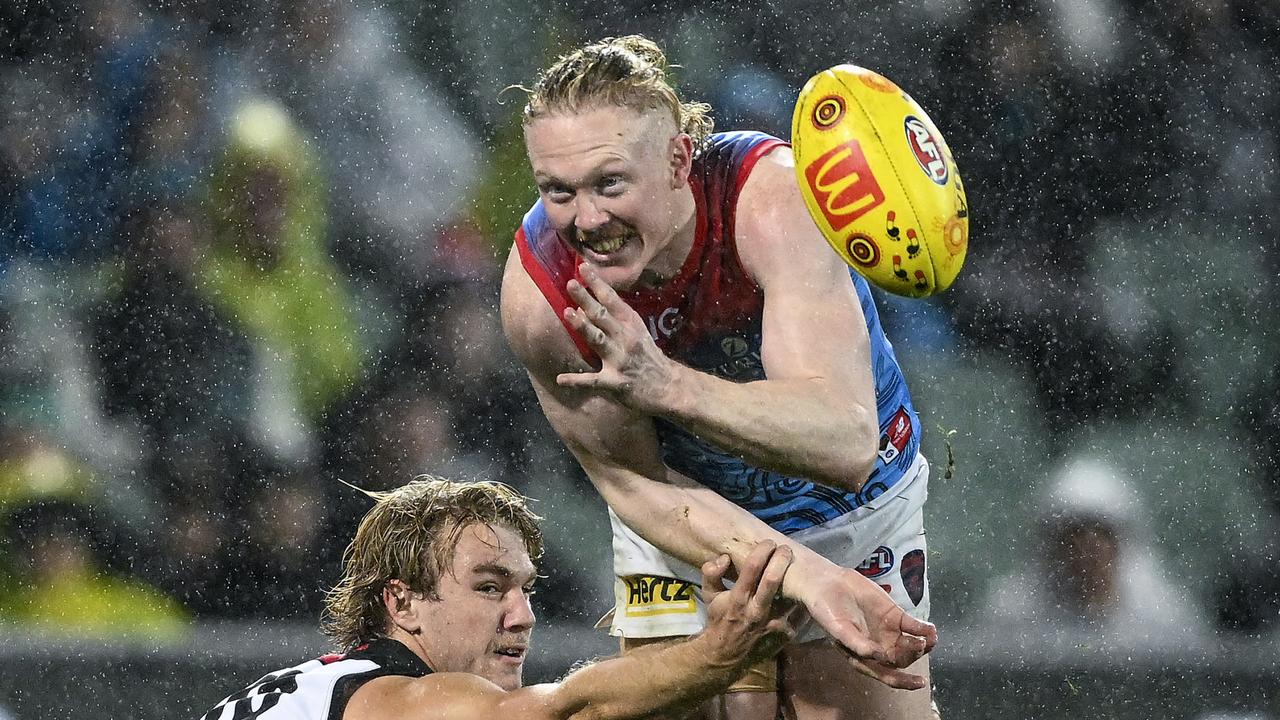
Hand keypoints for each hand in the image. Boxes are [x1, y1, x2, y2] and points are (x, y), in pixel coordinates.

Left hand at [558, 263, 677, 412]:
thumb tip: (582, 306)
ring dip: (583, 326)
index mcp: (630, 323)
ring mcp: (620, 360)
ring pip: (598, 340)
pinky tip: (560, 379)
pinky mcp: (615, 383)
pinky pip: (593, 381)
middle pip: (602, 316)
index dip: (597, 283)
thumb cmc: (647, 355)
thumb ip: (612, 319)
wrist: (668, 386)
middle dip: (586, 299)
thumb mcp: (635, 331)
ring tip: (568, 313)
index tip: (583, 267)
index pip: (612, 299)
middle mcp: (625, 338)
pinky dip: (576, 381)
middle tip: (570, 284)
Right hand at [699, 541, 805, 667]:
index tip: (769, 543)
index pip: (752, 570)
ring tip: (799, 567)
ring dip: (796, 579)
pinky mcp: (788, 633)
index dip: (762, 552)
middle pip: (774, 580)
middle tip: (786, 549)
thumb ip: (711, 573)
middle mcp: (757, 611)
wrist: (726, 656)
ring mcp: (774, 624)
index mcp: (738, 599)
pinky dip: (803, 599)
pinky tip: (804, 589)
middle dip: (782, 559)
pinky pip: (801, 611)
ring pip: (792, 596)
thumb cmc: (720, 619)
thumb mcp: (709, 596)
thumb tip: (724, 557)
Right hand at [801, 566, 936, 689]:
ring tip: (931, 638)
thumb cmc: (827, 611)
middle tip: (919, 645)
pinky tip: (930, 629)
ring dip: (923, 644)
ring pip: (911, 644)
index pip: (887, 674)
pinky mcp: (894, 615)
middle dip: (912, 655)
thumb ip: (858, 644)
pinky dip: (923, 628)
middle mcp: (879, 647)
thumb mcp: (839, 630)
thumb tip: (879, 656)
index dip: (903, 681)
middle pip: (902, 659)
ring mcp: (888, 631)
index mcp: (864, 657)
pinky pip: (912, 626)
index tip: (918, 683)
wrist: (827, 584)